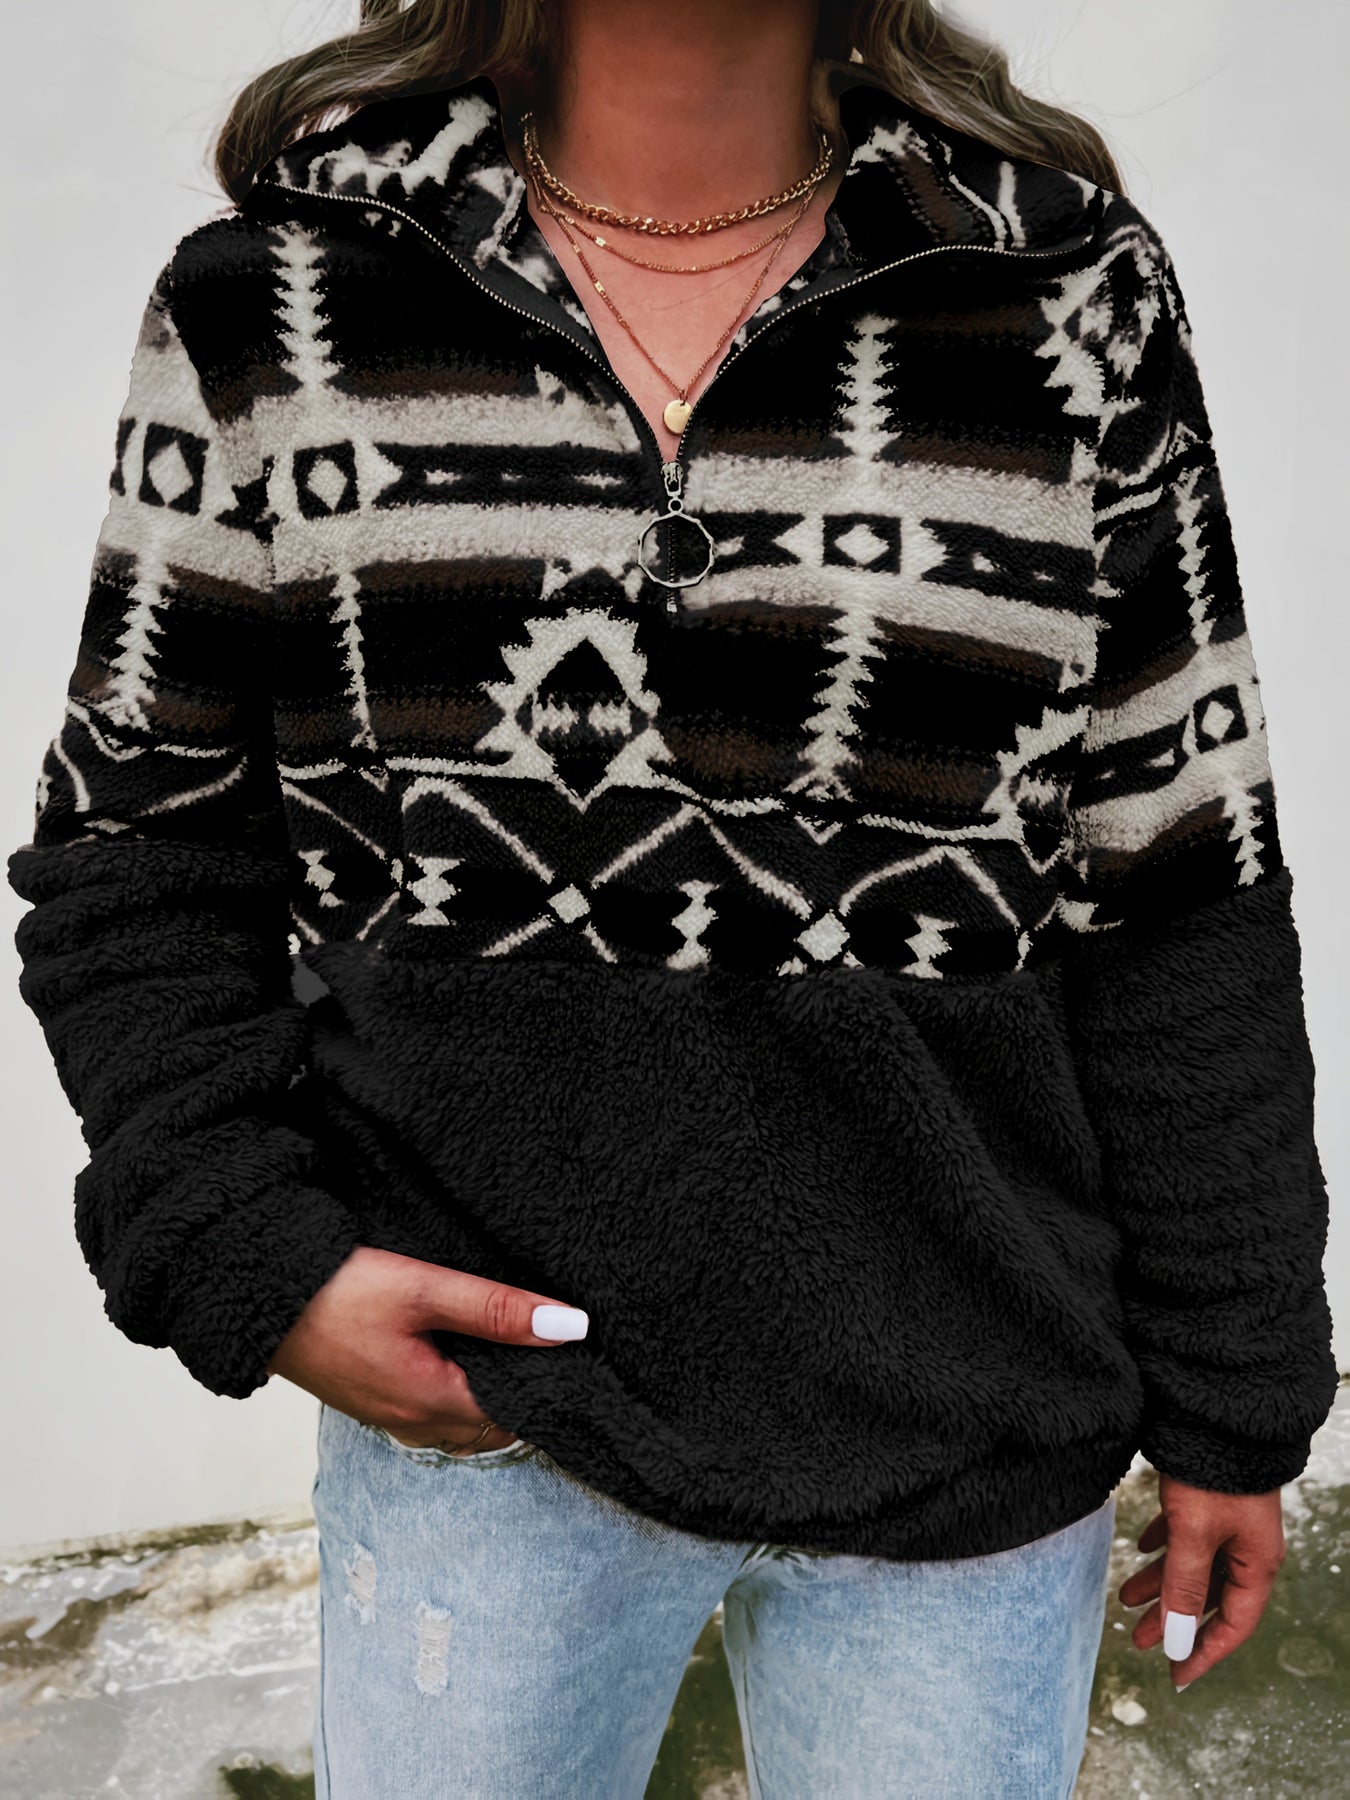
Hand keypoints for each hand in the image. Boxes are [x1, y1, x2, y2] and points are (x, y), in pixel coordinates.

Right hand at [266, 1246, 588, 1453]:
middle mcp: (413, 1422)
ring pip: (463, 1421)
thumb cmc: (336, 1293)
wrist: (255, 1298)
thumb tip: (571, 1327)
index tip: (583, 1361)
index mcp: (433, 1403)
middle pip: (492, 1426)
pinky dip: (463, 1390)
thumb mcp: (423, 1290)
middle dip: (528, 1398)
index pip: (519, 1416)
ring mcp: (389, 1414)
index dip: (553, 1390)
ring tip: (523, 1352)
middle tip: (563, 1355)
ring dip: (494, 1396)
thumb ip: (497, 1309)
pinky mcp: (372, 1396)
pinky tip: (468, 1353)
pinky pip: (434, 1408)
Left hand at [1118, 1471, 1285, 1688]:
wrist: (1217, 1411)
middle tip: (1136, 1639)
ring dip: (1160, 1582)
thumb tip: (1176, 1640)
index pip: (1234, 1623)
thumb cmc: (1212, 1474)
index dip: (1204, 1651)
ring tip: (1123, 1597)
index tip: (1175, 1675)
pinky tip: (1140, 1547)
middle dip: (1171, 1619)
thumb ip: (1185, 1586)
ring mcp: (1230, 1520)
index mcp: (1256, 1562)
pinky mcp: (1211, 1497)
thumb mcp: (1194, 1534)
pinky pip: (1187, 1533)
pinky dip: (1164, 1544)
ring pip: (1193, 1564)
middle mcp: (1247, 1545)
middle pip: (1208, 1595)